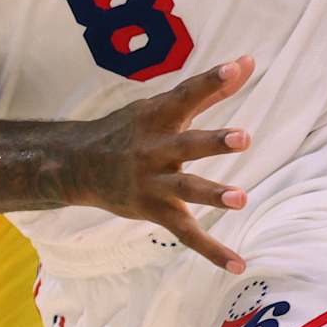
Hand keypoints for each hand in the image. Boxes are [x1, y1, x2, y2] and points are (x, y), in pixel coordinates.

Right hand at [67, 60, 254, 272]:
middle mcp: (153, 148)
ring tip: (241, 198)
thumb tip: (249, 62)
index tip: (237, 67)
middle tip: (244, 137)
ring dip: (212, 194)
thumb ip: (208, 90)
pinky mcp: (154, 211)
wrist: (77, 165)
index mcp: (156, 117)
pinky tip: (239, 264)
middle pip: (187, 144)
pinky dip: (212, 251)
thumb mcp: (161, 107)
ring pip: (184, 189)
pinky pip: (185, 234)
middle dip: (214, 142)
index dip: (211, 81)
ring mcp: (152, 182)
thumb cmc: (130, 130)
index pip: (187, 95)